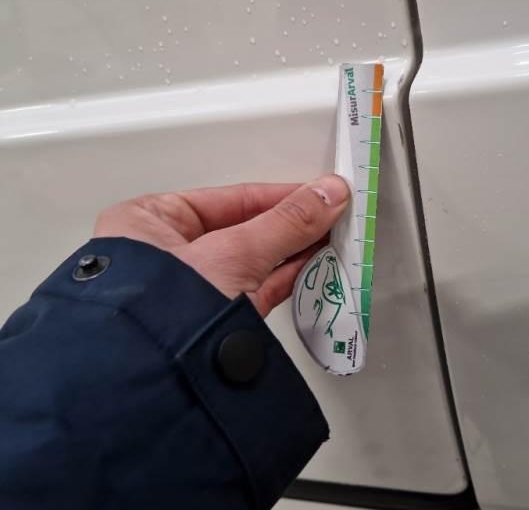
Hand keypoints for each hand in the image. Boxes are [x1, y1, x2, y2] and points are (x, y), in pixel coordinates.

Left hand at [94, 175, 349, 316]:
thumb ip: (286, 222)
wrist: (156, 380)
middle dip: (291, 225)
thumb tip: (328, 194)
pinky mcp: (215, 321)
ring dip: (295, 250)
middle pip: (244, 229)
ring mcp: (192, 290)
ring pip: (254, 261)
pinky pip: (259, 289)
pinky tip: (317, 265)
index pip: (228, 199)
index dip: (279, 196)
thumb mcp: (233, 252)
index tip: (319, 194)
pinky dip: (289, 277)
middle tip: (333, 216)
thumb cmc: (164, 309)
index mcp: (150, 222)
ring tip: (333, 239)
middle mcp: (167, 254)